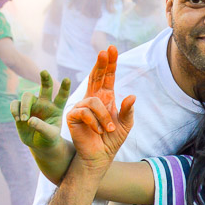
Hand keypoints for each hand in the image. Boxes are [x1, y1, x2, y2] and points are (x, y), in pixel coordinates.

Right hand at [11, 71, 71, 154]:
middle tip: (44, 72)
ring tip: (24, 119)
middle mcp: (46, 103)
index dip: (64, 87)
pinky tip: (18, 119)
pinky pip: (15, 103)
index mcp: (57, 108)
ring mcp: (33, 105)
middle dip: (45, 79)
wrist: (39, 144)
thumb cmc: (49, 138)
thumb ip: (42, 127)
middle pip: (46, 87)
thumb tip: (29, 120)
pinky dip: (15, 110)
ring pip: (27, 96)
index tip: (67, 79)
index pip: (62, 96)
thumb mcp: (50, 135)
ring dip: (24, 107)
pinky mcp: (21, 109)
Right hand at [65, 46, 134, 173]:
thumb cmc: (112, 139)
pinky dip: (94, 122)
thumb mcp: (126, 124)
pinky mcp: (73, 116)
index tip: (112, 48)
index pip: (107, 77)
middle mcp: (92, 99)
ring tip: (107, 129)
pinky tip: (96, 131)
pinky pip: (85, 112)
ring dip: (104, 117)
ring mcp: (81, 106)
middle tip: (105, 51)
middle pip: (96, 77)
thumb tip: (132, 95)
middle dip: (101, 64)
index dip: (110, 63)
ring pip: (94, 101)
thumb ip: (128, 110)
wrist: (100, 156)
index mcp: (106, 98)